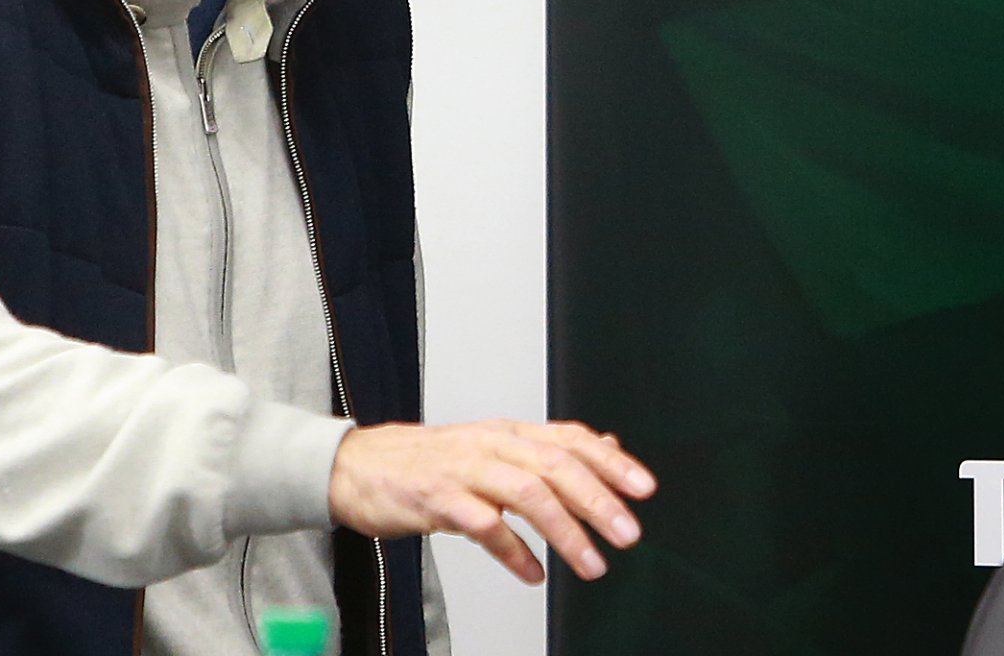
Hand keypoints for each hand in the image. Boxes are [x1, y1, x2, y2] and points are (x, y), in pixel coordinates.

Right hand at [328, 419, 655, 584]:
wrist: (359, 466)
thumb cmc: (430, 462)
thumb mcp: (493, 448)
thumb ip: (547, 450)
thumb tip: (606, 447)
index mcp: (510, 431)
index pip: (571, 438)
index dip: (611, 461)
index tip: (644, 488)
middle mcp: (492, 443)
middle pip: (555, 465)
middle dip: (598, 500)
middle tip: (628, 533)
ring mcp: (464, 469)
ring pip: (526, 493)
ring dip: (564, 530)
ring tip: (592, 564)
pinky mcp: (437, 498)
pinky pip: (483, 525)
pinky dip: (513, 551)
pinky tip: (534, 573)